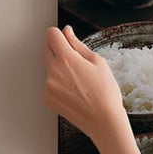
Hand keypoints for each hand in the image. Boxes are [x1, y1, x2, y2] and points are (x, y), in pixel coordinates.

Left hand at [44, 25, 127, 143]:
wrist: (104, 121)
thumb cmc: (105, 93)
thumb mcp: (97, 62)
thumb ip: (77, 44)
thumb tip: (67, 32)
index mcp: (66, 58)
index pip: (51, 34)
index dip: (60, 34)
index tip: (66, 39)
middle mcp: (53, 71)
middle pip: (46, 48)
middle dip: (58, 48)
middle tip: (75, 60)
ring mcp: (48, 86)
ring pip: (49, 67)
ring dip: (59, 67)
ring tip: (78, 80)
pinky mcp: (48, 98)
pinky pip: (50, 83)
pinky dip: (58, 84)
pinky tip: (74, 91)